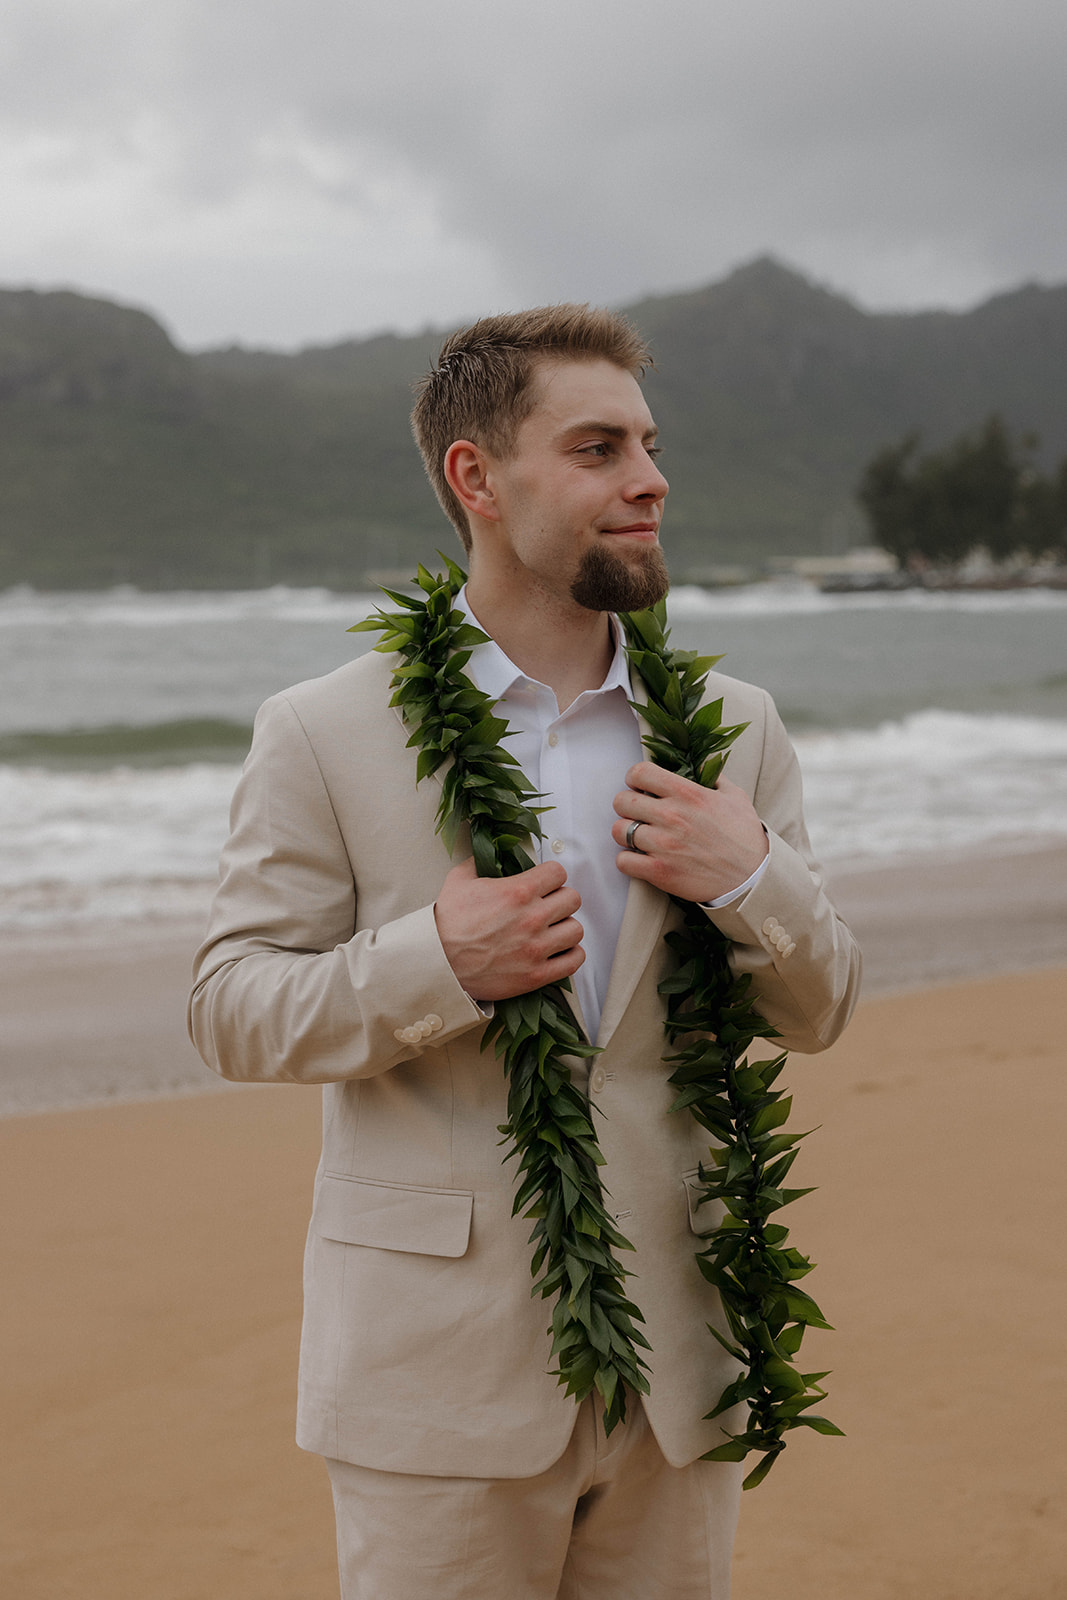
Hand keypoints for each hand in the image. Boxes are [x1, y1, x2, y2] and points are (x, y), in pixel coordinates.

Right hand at [434, 857, 584, 1001]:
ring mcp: (536, 948)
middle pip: (572, 899)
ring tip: (553, 930)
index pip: (559, 873)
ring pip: (576, 930)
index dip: (551, 876)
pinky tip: (557, 951)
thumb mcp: (459, 879)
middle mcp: (532, 918)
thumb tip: (491, 854)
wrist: (436, 961)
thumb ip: (481, 862)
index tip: (545, 883)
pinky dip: (570, 955)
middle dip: (560, 899)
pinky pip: (574, 961)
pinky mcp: (536, 974)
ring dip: (565, 928)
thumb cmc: (446, 923)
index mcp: (518, 892)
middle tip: (548, 906)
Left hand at [611, 762, 767, 902]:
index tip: (640, 787)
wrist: (752, 878)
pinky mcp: (659, 872)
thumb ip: (714, 775)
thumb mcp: (735, 796)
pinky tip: (640, 859)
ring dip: (625, 833)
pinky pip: (623, 861)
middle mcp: (672, 816)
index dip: (634, 778)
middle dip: (626, 805)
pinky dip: (628, 861)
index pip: (640, 772)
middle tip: (638, 814)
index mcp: (687, 793)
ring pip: (618, 831)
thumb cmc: (744, 836)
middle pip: (622, 801)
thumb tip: (700, 762)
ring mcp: (663, 845)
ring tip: (639, 838)